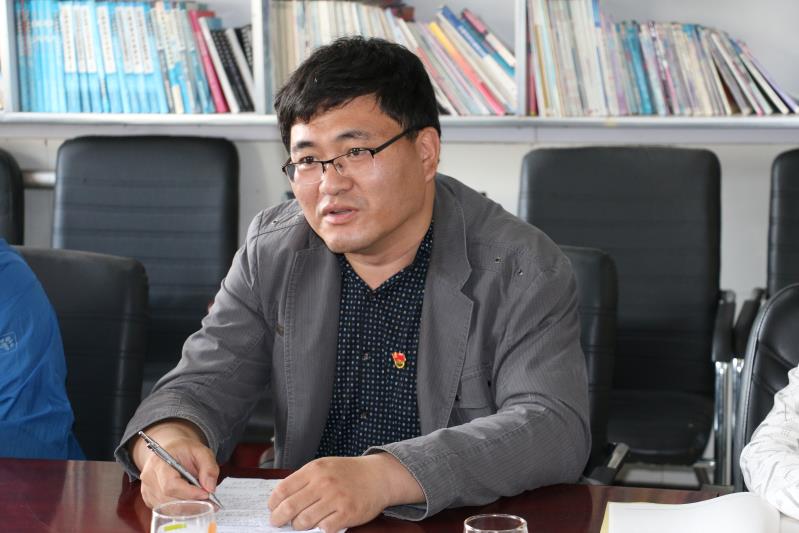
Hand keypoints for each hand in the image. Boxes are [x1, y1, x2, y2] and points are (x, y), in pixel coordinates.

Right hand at [131, 420, 219, 508]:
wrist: (170, 450)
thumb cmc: (184, 450)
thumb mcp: (201, 451)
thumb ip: (209, 467)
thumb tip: (210, 488)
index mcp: (159, 462)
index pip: (171, 485)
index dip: (189, 492)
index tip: (206, 494)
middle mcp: (149, 478)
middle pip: (169, 499)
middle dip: (191, 501)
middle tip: (208, 498)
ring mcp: (147, 490)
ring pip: (168, 508)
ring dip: (187, 507)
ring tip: (200, 497)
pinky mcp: (149, 499)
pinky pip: (166, 510)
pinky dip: (180, 508)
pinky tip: (189, 499)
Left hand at [268, 453, 423, 532]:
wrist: (377, 476)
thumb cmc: (348, 473)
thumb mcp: (324, 467)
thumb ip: (304, 479)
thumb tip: (280, 499)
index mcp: (315, 469)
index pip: (283, 489)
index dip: (273, 503)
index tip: (272, 509)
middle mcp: (324, 483)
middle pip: (290, 508)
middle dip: (279, 519)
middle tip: (278, 522)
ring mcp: (336, 499)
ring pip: (304, 521)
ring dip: (299, 526)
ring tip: (301, 524)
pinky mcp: (347, 514)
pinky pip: (324, 529)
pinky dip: (319, 529)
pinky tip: (322, 523)